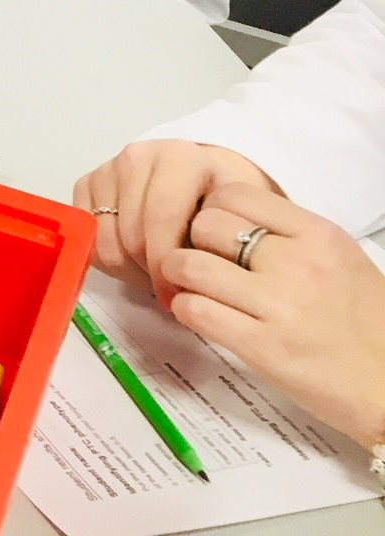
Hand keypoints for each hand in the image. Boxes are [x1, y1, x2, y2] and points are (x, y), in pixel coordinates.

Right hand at [73, 140, 279, 303]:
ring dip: (128, 269)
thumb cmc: (219, 203)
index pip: (162, 220)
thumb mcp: (234, 217)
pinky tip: (134, 258)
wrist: (203, 177)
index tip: (179, 296)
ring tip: (154, 273)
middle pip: (130, 236)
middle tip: (169, 288)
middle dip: (149, 272)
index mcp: (178, 158)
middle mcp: (136, 156)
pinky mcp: (85, 183)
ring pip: (104, 242)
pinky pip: (86, 238)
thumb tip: (193, 285)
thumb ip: (220, 244)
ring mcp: (106, 169)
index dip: (167, 266)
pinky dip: (107, 258)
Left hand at [160, 183, 384, 448]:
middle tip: (196, 259)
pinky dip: (184, 309)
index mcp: (318, 235)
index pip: (235, 193)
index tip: (214, 230)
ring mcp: (278, 305)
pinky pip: (196, 310)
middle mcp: (297, 263)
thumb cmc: (370, 328)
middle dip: (191, 240)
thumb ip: (292, 237)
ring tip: (186, 286)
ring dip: (177, 274)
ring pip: (190, 264)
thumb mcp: (342, 262)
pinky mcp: (262, 348)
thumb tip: (234, 221)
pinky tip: (195, 313)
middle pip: (206, 224)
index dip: (213, 209)